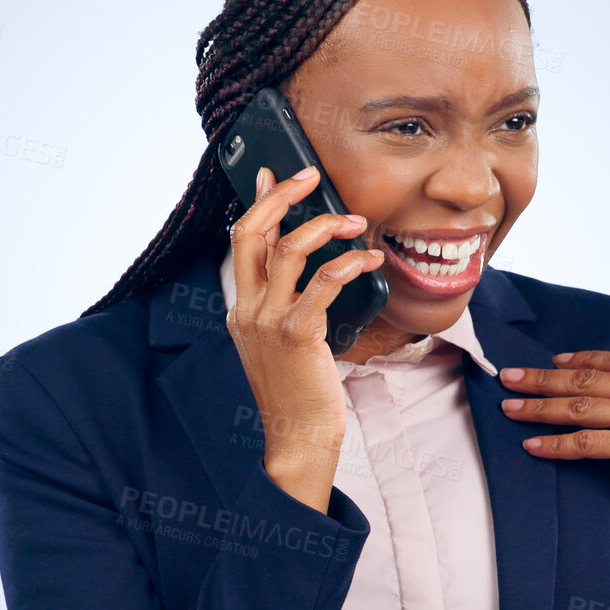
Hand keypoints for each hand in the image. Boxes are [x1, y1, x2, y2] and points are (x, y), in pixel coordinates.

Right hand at [225, 164, 386, 510]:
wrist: (298, 435)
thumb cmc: (300, 390)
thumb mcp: (283, 341)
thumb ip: (287, 303)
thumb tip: (312, 268)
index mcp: (241, 307)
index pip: (242, 240)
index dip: (259, 202)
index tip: (274, 174)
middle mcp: (247, 308)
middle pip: (251, 231)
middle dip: (281, 196)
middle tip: (310, 176)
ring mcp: (268, 320)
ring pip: (288, 249)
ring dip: (326, 225)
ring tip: (357, 222)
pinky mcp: (297, 333)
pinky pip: (323, 281)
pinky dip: (348, 262)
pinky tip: (368, 260)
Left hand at [498, 350, 609, 573]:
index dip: (581, 358)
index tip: (556, 359)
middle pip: (584, 378)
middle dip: (542, 378)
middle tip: (509, 376)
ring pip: (577, 407)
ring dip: (538, 407)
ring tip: (509, 408)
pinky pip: (585, 444)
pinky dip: (555, 444)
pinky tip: (532, 445)